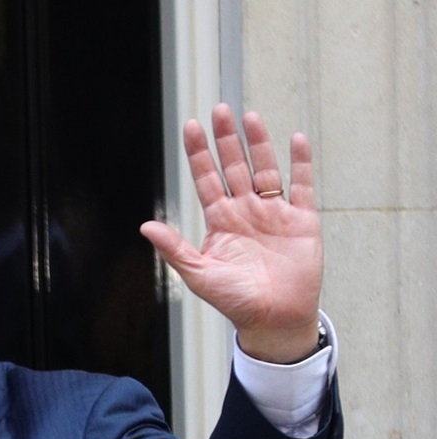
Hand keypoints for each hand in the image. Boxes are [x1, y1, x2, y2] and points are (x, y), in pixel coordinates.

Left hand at [140, 104, 323, 361]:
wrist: (273, 319)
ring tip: (249, 116)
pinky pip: (301, 185)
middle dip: (226, 140)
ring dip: (258, 143)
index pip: (207, 179)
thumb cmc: (235, 301)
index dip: (199, 154)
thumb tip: (144, 226)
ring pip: (265, 169)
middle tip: (219, 110)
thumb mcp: (199, 273)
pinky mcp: (301, 220)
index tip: (191, 127)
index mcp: (220, 222)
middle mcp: (246, 211)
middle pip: (234, 167)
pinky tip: (295, 139)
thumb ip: (174, 248)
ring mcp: (274, 213)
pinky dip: (300, 163)